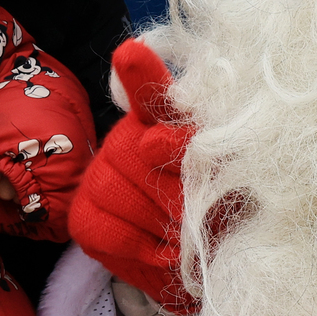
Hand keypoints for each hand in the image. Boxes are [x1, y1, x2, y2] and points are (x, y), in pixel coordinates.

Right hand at [69, 38, 195, 312]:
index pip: (150, 91)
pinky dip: (142, 247)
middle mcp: (129, 137)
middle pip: (143, 151)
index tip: (132, 53)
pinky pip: (110, 229)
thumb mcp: (233, 183)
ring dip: (165, 226)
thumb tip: (183, 147)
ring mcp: (101, 174)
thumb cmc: (221, 213)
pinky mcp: (84, 213)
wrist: (191, 262)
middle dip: (181, 192)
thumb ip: (218, 161)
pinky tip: (158, 249)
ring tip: (186, 237)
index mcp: (170, 121)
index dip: (141, 74)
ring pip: (126, 194)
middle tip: (203, 216)